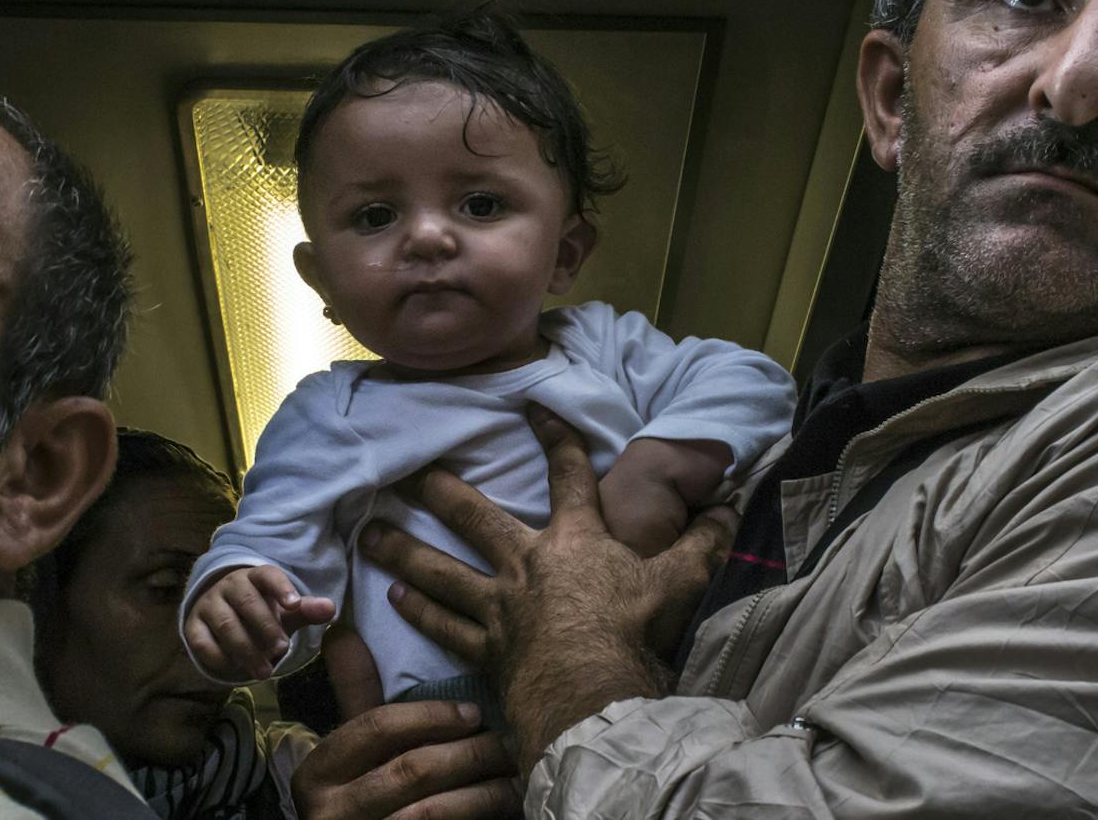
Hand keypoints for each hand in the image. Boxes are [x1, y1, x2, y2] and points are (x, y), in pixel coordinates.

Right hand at [182, 565, 335, 680]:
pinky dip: (219, 657)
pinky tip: (235, 669)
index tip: (294, 605)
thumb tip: (331, 608)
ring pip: (225, 623)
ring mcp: (208, 604)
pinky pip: (202, 641)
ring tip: (265, 672)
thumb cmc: (261, 612)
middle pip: (246, 601)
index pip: (268, 575)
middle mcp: (229, 586)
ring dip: (246, 648)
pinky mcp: (192, 626)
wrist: (221, 617)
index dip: (281, 588)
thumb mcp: (285, 612)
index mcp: (255, 577)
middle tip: (282, 648)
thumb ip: (306, 611)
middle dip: (266, 627)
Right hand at [290, 685, 515, 819]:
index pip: (376, 728)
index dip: (430, 716)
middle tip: (508, 744)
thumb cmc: (365, 797)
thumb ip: (355, 694)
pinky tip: (506, 807)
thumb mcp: (355, 750)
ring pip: (433, 811)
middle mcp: (329, 813)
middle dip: (468, 754)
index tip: (474, 713)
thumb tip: (342, 628)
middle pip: (411, 769)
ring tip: (514, 777)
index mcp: (316, 774)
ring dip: (484, 792)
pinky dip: (481, 818)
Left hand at [362, 405, 735, 773]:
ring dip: (403, 550)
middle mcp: (527, 565)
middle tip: (406, 470)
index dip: (554, 438)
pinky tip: (393, 598)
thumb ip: (701, 544)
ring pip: (442, 572)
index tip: (532, 406)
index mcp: (576, 542)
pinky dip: (420, 613)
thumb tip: (727, 509)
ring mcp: (499, 608)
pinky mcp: (485, 650)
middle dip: (441, 491)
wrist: (591, 691)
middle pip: (475, 517)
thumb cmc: (634, 634)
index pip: (567, 476)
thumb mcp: (678, 583)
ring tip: (370, 533)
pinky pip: (444, 628)